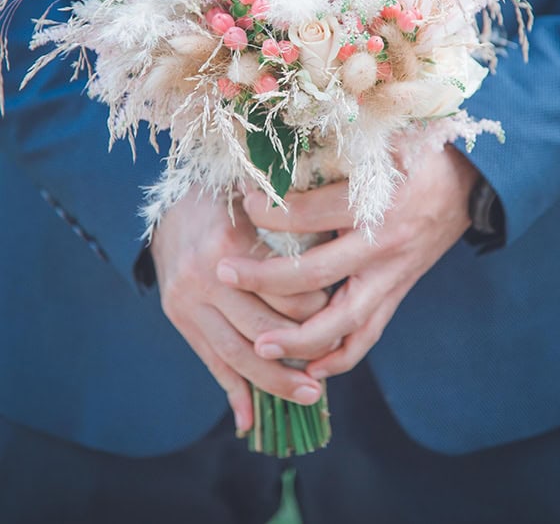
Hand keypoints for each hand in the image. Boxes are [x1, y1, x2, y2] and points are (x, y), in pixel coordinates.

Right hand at [150, 189, 326, 431]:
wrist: (166, 203)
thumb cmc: (225, 197)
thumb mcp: (255, 200)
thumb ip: (288, 225)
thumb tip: (333, 244)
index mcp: (229, 244)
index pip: (281, 290)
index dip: (314, 307)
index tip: (338, 312)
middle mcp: (205, 277)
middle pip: (260, 329)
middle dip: (299, 354)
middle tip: (330, 368)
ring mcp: (187, 301)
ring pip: (235, 353)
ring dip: (272, 383)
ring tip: (308, 396)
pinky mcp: (178, 316)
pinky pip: (209, 359)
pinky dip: (231, 390)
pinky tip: (250, 418)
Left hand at [216, 146, 478, 380]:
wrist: (470, 182)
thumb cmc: (418, 153)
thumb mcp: (380, 141)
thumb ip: (333, 149)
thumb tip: (278, 151)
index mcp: (375, 202)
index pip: (307, 214)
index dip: (268, 212)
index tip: (243, 201)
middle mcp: (383, 245)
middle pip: (314, 275)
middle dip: (264, 279)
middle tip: (223, 274)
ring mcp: (392, 275)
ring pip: (342, 322)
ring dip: (298, 339)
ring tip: (259, 345)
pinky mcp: (398, 292)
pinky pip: (368, 335)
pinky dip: (340, 355)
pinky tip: (310, 367)